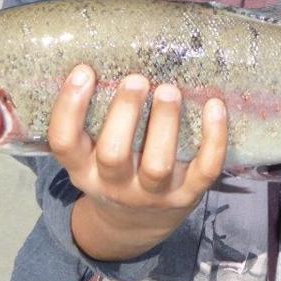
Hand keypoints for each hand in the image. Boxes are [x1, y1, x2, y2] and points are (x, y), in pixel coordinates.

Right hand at [47, 65, 227, 260]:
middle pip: (113, 154)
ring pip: (158, 165)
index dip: (70, 107)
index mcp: (83, 169)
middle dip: (125, 114)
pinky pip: (205, 169)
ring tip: (169, 90)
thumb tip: (104, 53)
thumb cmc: (113, 171)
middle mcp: (115, 185)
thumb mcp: (89, 154)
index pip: (65, 142)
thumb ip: (93, 118)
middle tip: (136, 79)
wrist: (135, 226)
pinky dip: (214, 138)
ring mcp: (153, 194)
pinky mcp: (188, 195)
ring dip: (164, 124)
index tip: (84, 70)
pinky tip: (215, 106)